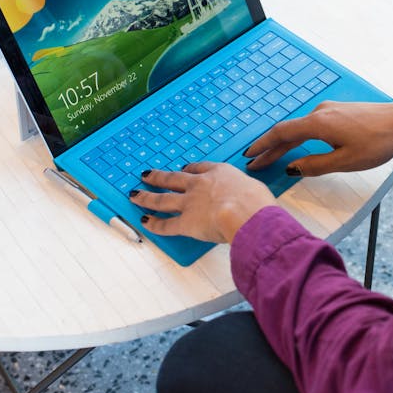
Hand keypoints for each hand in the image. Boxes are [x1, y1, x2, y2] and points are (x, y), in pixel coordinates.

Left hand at [130, 162, 276, 244]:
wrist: (246, 213)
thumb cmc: (256, 202)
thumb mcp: (255, 189)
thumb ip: (246, 192)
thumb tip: (251, 199)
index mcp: (219, 173)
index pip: (199, 168)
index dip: (188, 170)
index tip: (183, 170)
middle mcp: (200, 185)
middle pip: (173, 179)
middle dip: (158, 177)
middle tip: (146, 175)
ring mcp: (190, 203)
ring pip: (162, 198)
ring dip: (147, 196)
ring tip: (135, 194)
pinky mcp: (186, 222)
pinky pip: (166, 224)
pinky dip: (154, 224)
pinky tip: (145, 222)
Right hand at [244, 91, 392, 176]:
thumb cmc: (378, 142)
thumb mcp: (344, 161)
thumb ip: (315, 165)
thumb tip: (292, 168)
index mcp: (317, 124)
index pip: (280, 134)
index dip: (262, 146)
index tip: (248, 156)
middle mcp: (320, 112)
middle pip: (287, 131)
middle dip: (269, 148)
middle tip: (254, 162)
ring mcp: (329, 110)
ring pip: (299, 127)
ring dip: (284, 143)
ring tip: (271, 157)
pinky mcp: (338, 112)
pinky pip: (310, 125)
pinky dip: (298, 136)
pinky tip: (297, 146)